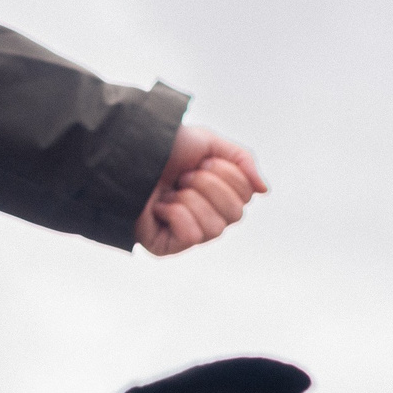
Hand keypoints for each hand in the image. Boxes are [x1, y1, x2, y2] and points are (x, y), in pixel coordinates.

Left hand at [135, 126, 267, 255]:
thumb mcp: (210, 144)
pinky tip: (159, 207)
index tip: (202, 162)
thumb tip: (264, 190)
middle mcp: (205, 217)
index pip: (246, 196)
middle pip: (235, 215)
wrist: (129, 151)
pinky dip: (176, 214)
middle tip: (184, 176)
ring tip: (170, 190)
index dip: (227, 176)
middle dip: (209, 186)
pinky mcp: (166, 248)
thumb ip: (242, 162)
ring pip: (215, 228)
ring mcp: (186, 234)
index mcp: (217, 194)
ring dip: (191, 199)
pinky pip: (191, 236)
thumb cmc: (164, 146)